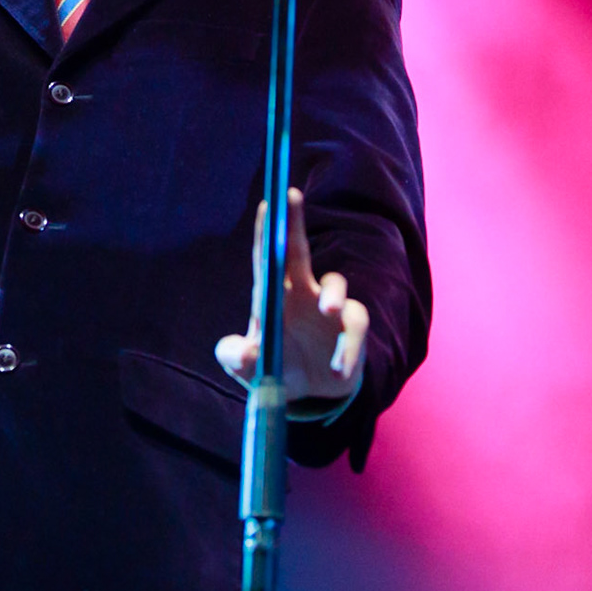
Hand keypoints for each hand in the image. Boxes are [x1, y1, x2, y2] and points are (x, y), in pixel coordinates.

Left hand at [214, 189, 367, 401]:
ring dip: (334, 294)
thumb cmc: (275, 369)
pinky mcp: (351, 328)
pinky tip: (338, 369)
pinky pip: (355, 328)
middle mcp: (303, 292)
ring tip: (328, 310)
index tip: (267, 203)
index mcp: (274, 296)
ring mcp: (330, 307)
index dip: (267, 231)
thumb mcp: (251, 369)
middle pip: (299, 250)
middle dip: (294, 222)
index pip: (268, 258)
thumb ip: (238, 359)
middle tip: (292, 195)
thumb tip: (236, 351)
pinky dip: (349, 348)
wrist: (310, 395)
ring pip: (338, 284)